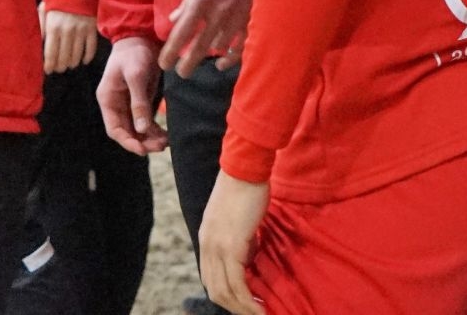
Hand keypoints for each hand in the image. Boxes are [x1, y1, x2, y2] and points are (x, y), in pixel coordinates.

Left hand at [40, 4, 98, 74]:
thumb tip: (36, 43)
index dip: (49, 65)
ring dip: (72, 63)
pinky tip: (84, 61)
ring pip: (77, 54)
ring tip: (69, 65)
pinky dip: (88, 56)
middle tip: (59, 69)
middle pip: (64, 56)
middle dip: (60, 66)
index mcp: (53, 27)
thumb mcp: (44, 10)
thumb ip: (39, 26)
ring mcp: (81, 30)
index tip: (48, 71)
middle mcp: (67, 31)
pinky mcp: (92, 28)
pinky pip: (91, 47)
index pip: (50, 53)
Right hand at [96, 36, 167, 155]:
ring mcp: (128, 103)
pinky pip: (146, 120)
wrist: (142, 36)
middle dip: (142, 142)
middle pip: (127, 131)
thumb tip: (142, 129)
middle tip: (160, 147)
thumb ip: (138, 102)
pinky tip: (165, 135)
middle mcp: (116, 105)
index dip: (127, 141)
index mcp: (108, 100)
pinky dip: (154, 129)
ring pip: (137, 128)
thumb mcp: (136, 76)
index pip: (114, 129)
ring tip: (165, 143)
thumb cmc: (134, 53)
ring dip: (149, 137)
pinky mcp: (141, 99)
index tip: (142, 150)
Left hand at [159, 0, 263, 77]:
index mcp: (201, 1)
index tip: (164, 64)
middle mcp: (216, 14)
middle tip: (181, 73)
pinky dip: (231, 57)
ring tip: (203, 59)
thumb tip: (174, 19)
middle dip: (187, 65)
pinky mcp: (252, 19)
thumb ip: (188, 0)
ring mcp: (236, 19)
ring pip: (219, 48)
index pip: (181, 34)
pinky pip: (241, 45)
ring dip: (209, 55)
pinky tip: (223, 61)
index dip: (170, 52)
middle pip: (198, 48)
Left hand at [200, 172, 269, 314]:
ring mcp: (218, 247)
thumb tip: (248, 253)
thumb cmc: (245, 186)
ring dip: (242, 307)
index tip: (245, 301)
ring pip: (224, 291)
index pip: (210, 278)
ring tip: (259, 313)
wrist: (245, 168)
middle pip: (214, 290)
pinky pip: (237, 282)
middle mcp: (208, 247)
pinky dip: (247, 298)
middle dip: (234, 307)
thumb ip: (238, 237)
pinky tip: (259, 304)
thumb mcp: (236, 217)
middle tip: (253, 311)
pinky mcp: (232, 245)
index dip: (226, 295)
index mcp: (207, 240)